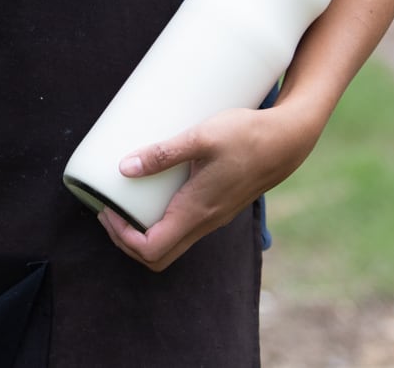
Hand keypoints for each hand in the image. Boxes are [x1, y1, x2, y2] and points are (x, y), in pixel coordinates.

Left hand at [95, 103, 322, 270]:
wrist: (287, 140)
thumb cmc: (247, 136)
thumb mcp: (201, 137)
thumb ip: (163, 153)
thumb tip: (124, 167)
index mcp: (196, 211)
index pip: (151, 249)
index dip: (121, 237)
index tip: (107, 210)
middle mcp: (204, 222)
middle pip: (157, 256)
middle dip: (125, 241)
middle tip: (108, 210)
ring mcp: (213, 218)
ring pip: (171, 245)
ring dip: (141, 233)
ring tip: (123, 202)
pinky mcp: (217, 207)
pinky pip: (183, 229)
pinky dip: (159, 222)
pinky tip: (151, 195)